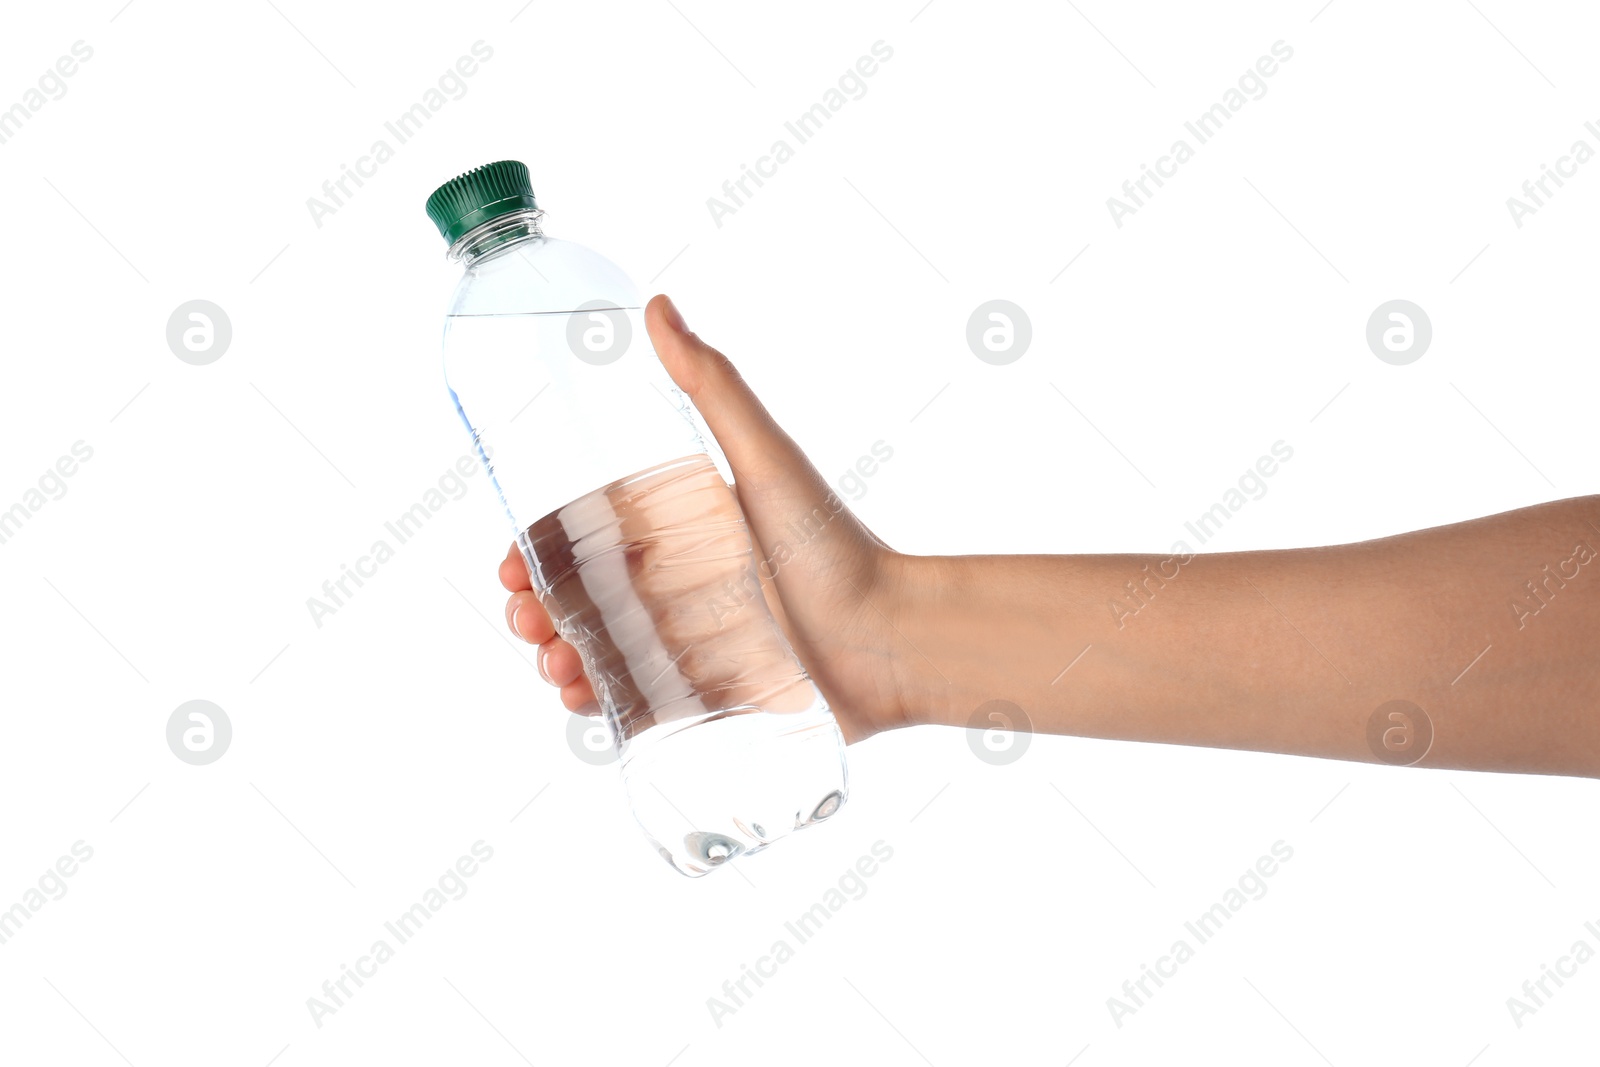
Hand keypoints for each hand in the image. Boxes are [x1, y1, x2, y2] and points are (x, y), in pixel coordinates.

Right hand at [499, 293, 919, 743]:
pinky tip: (582, 703)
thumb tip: (657, 304)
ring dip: (556, 661)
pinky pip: (635, 708)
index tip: (513, 566)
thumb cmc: (836, 546)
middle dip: (535, 613)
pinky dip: (596, 706)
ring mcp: (691, 649)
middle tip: (528, 623)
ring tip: (556, 666)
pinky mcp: (709, 703)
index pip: (584, 540)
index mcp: (682, 532)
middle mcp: (680, 589)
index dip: (536, 553)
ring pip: (597, 656)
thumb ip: (713, 387)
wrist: (893, 639)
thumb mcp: (767, 460)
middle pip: (579, 603)